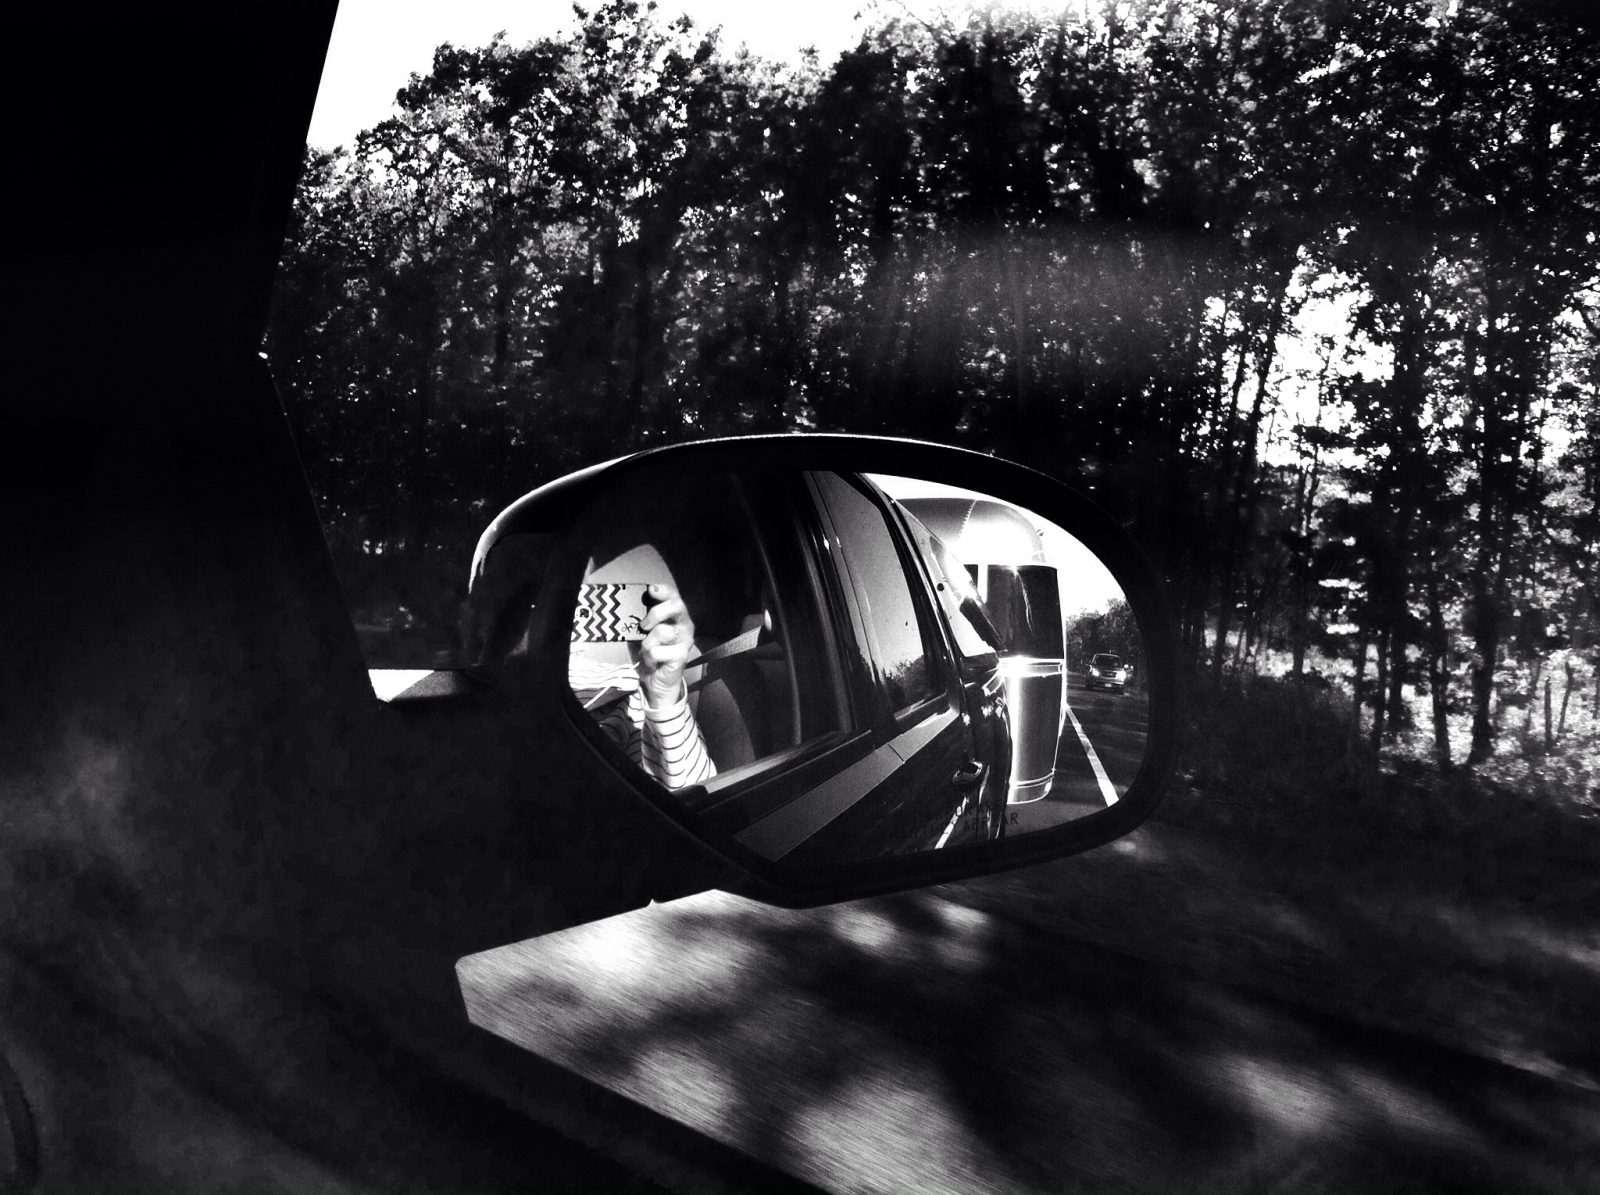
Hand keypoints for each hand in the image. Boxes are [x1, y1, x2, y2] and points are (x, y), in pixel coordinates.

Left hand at [637, 583, 693, 707]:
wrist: (655, 680)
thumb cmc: (649, 652)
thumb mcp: (641, 633)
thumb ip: (640, 619)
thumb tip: (626, 609)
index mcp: (675, 615)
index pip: (673, 596)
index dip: (663, 590)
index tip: (651, 589)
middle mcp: (684, 624)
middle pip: (676, 606)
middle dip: (656, 613)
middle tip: (644, 625)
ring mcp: (686, 640)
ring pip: (663, 631)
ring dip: (647, 643)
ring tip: (648, 651)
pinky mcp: (682, 655)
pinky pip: (657, 651)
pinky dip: (649, 658)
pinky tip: (653, 662)